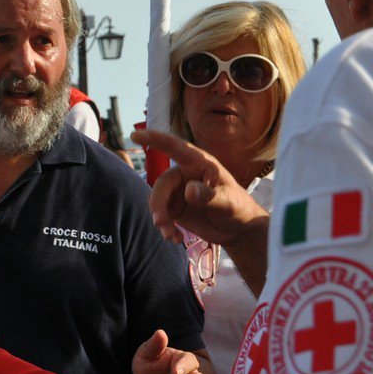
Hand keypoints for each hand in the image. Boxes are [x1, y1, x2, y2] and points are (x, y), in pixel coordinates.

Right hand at [132, 128, 269, 247]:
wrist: (238, 230)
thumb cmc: (238, 208)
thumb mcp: (227, 202)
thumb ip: (209, 195)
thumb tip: (188, 190)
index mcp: (199, 163)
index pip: (174, 147)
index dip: (154, 139)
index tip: (134, 134)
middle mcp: (185, 174)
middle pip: (162, 183)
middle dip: (158, 203)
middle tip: (161, 222)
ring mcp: (178, 191)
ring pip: (157, 200)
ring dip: (160, 218)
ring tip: (171, 235)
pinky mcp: (175, 207)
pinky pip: (161, 214)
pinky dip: (165, 227)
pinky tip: (176, 238)